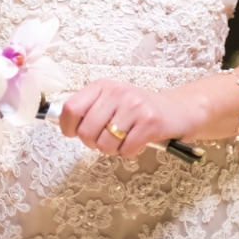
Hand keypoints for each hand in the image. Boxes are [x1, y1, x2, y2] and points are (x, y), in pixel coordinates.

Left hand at [60, 80, 188, 159]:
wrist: (176, 111)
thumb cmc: (138, 110)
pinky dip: (130, 152)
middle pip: (86, 131)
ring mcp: (134, 106)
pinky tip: (138, 141)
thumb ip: (88, 110)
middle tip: (106, 139)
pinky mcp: (149, 122)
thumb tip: (62, 122)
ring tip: (124, 138)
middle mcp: (116, 92)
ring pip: (105, 144)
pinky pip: (126, 150)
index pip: (70, 108)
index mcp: (102, 86)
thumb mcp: (111, 101)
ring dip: (113, 149)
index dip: (69, 127)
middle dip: (93, 143)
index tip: (74, 133)